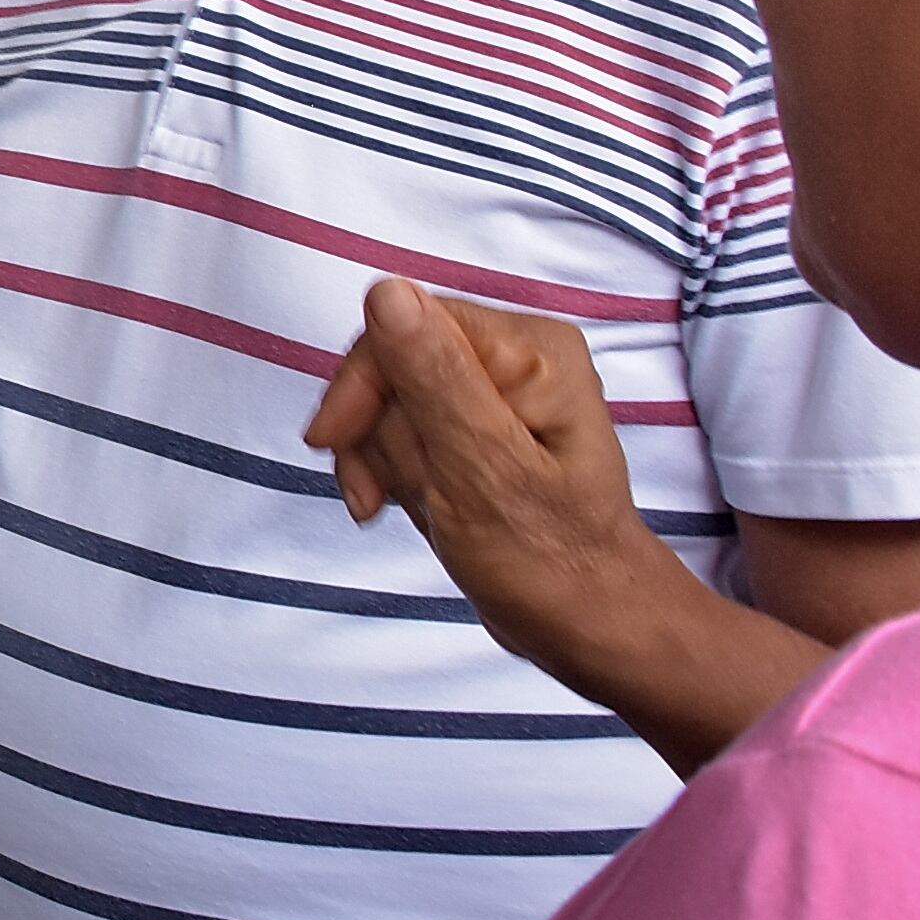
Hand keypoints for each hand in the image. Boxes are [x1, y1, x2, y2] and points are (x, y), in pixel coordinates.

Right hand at [307, 279, 666, 672]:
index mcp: (529, 349)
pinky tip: (409, 508)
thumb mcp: (482, 469)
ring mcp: (497, 396)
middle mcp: (516, 358)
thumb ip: (434, 377)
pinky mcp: (478, 432)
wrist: (587, 628)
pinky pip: (408, 432)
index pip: (406, 324)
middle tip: (380, 495)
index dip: (362, 384)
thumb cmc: (548, 560)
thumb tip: (386, 290)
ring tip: (410, 509)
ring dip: (384, 461)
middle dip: (377, 434)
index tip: (332, 444)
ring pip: (392, 403)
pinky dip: (395, 472)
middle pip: (395, 364)